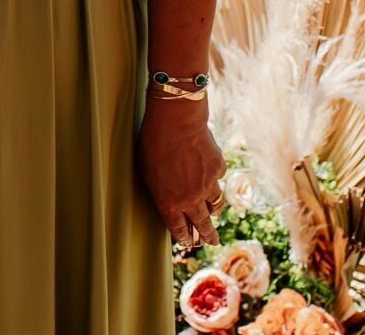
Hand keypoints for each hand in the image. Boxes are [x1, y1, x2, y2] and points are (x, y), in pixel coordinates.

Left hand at [137, 98, 225, 252]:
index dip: (184, 237)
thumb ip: (158, 189)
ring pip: (215, 204)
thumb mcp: (146, 171)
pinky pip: (218, 178)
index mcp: (169, 203)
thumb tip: (166, 196)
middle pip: (202, 223)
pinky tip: (209, 171)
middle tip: (211, 242)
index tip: (189, 242)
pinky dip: (214, 177)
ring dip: (213, 210)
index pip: (179, 228)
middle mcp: (191, 199)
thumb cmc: (152, 143)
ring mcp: (207, 184)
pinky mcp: (218, 169)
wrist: (176, 122)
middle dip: (207, 235)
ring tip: (213, 212)